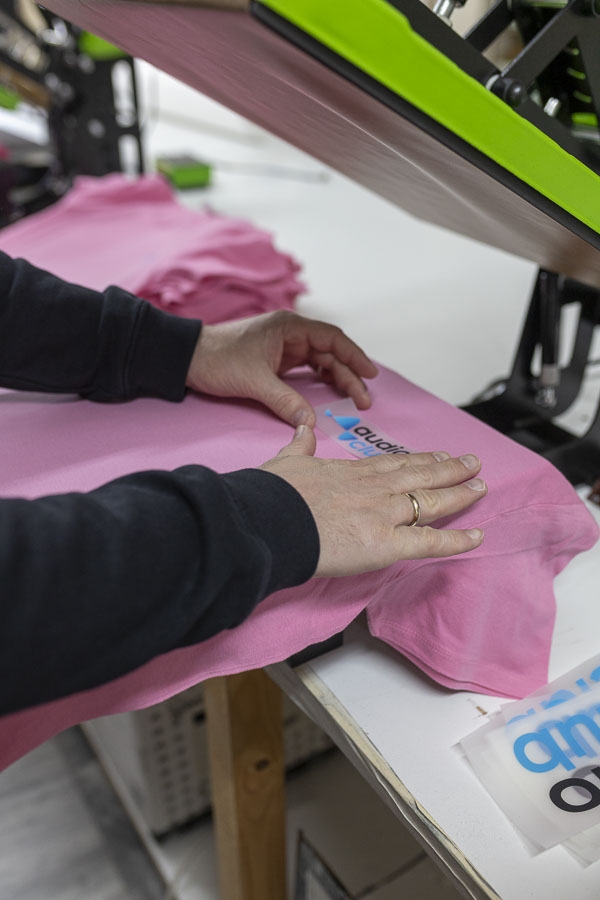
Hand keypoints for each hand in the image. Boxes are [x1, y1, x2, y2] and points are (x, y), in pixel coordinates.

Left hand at [185, 310, 377, 426]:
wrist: (187, 358)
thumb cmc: (218, 359)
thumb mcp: (254, 381)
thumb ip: (284, 401)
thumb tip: (310, 423)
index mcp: (289, 327)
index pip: (332, 338)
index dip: (354, 356)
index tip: (370, 374)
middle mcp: (291, 334)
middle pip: (330, 353)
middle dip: (349, 375)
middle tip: (364, 400)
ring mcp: (284, 348)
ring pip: (321, 362)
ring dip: (337, 379)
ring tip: (354, 400)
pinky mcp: (277, 361)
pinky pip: (307, 369)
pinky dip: (320, 381)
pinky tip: (331, 393)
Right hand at [261, 426, 486, 576]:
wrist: (268, 520)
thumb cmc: (271, 495)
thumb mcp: (285, 461)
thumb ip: (299, 446)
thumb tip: (302, 429)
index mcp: (350, 472)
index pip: (393, 464)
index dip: (418, 461)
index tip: (436, 456)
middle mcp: (373, 489)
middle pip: (420, 476)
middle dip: (449, 469)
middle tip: (471, 463)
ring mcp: (383, 514)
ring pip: (432, 501)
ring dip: (459, 493)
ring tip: (480, 487)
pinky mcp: (386, 543)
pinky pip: (430, 541)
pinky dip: (456, 540)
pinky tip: (477, 537)